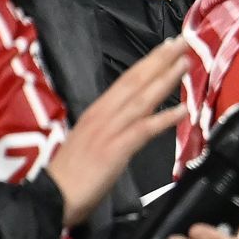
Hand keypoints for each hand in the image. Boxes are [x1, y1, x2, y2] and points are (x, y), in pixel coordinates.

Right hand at [47, 38, 189, 225]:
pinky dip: (164, 119)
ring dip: (165, 79)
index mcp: (96, 111)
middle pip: (135, 80)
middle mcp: (103, 114)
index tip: (166, 47)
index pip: (126, 80)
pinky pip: (144, 130)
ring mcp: (109, 129)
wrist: (52, 197)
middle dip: (160, 59)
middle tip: (182, 41)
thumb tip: (127, 122)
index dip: (147, 63)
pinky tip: (183, 110)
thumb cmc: (69, 176)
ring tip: (186, 63)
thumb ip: (107, 128)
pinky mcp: (115, 149)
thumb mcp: (89, 141)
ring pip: (142, 98)